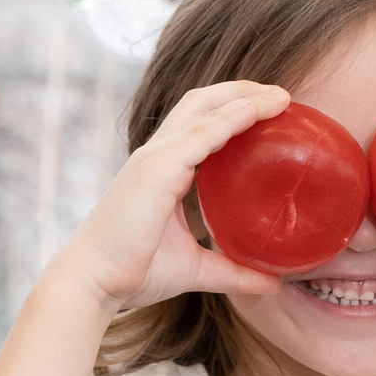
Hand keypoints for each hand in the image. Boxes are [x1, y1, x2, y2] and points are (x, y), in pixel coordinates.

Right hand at [52, 80, 288, 311]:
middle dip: (241, 90)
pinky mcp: (157, 169)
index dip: (232, 109)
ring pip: (203, 108)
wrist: (94, 281)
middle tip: (281, 96)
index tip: (271, 109)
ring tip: (281, 97)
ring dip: (244, 96)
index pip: (199, 123)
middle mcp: (157, 155)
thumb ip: (233, 271)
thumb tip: (273, 284)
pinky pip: (201, 134)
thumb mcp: (195, 269)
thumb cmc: (134, 273)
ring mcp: (155, 158)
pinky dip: (231, 118)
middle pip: (202, 102)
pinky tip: (256, 111)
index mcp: (162, 169)